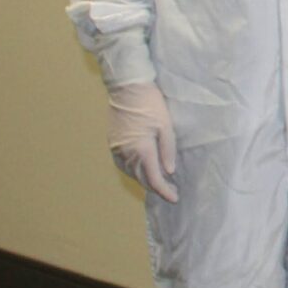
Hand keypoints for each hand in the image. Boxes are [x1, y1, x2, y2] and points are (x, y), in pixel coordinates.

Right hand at [106, 82, 178, 202]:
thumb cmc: (150, 104)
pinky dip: (134, 171)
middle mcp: (126, 153)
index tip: (174, 198)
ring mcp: (117, 149)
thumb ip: (167, 150)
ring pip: (131, 172)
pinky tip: (142, 170)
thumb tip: (169, 171)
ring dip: (145, 180)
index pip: (153, 178)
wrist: (127, 88)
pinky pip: (123, 164)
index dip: (164, 191)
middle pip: (141, 178)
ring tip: (159, 182)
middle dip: (156, 187)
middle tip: (171, 191)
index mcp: (142, 149)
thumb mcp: (165, 125)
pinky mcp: (113, 143)